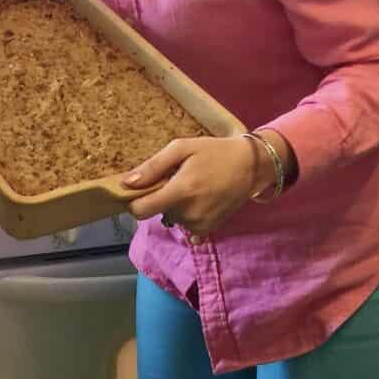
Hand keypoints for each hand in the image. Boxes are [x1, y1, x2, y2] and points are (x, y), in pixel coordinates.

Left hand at [122, 135, 260, 241]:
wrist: (251, 166)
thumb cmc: (213, 152)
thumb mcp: (181, 148)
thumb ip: (153, 167)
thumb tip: (127, 183)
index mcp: (180, 192)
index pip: (141, 211)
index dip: (134, 200)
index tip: (140, 189)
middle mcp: (189, 214)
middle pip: (156, 212)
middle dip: (160, 197)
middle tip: (176, 179)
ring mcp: (200, 225)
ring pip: (170, 218)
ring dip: (174, 205)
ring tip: (191, 186)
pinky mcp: (208, 230)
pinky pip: (184, 227)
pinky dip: (186, 215)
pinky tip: (198, 200)